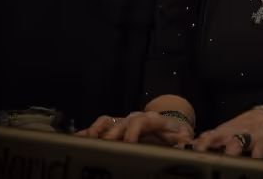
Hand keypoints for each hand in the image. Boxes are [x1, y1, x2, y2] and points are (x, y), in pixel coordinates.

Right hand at [75, 111, 193, 146]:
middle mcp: (134, 118)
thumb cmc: (175, 133)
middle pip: (120, 123)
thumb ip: (183, 140)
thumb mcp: (182, 136)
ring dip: (97, 131)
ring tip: (87, 141)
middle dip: (112, 134)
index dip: (133, 132)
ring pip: (107, 122)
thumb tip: (184, 143)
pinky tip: (78, 138)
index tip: (128, 143)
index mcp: (151, 120)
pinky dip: (89, 132)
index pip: (140, 121)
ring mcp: (123, 121)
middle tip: (104, 145)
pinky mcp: (115, 126)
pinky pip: (100, 126)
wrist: (170, 126)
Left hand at [192, 109, 262, 162]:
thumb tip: (186, 146)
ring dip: (258, 158)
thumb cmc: (245, 126)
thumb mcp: (227, 129)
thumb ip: (211, 139)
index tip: (196, 155)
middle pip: (236, 143)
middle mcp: (247, 134)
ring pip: (261, 149)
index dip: (204, 146)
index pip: (213, 138)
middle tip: (225, 165)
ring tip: (254, 170)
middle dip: (231, 153)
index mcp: (230, 132)